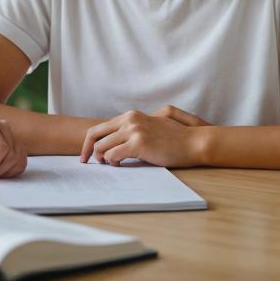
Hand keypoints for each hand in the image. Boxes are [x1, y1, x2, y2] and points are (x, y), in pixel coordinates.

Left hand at [79, 106, 211, 167]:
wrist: (193, 142)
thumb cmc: (175, 138)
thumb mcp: (150, 127)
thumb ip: (133, 130)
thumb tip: (115, 142)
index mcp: (130, 115)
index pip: (99, 127)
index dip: (88, 143)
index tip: (85, 155)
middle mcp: (129, 119)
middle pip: (95, 135)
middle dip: (87, 151)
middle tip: (87, 163)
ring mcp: (133, 130)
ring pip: (102, 147)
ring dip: (103, 159)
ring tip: (112, 165)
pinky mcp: (138, 143)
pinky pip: (113, 155)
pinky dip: (113, 163)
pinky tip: (120, 165)